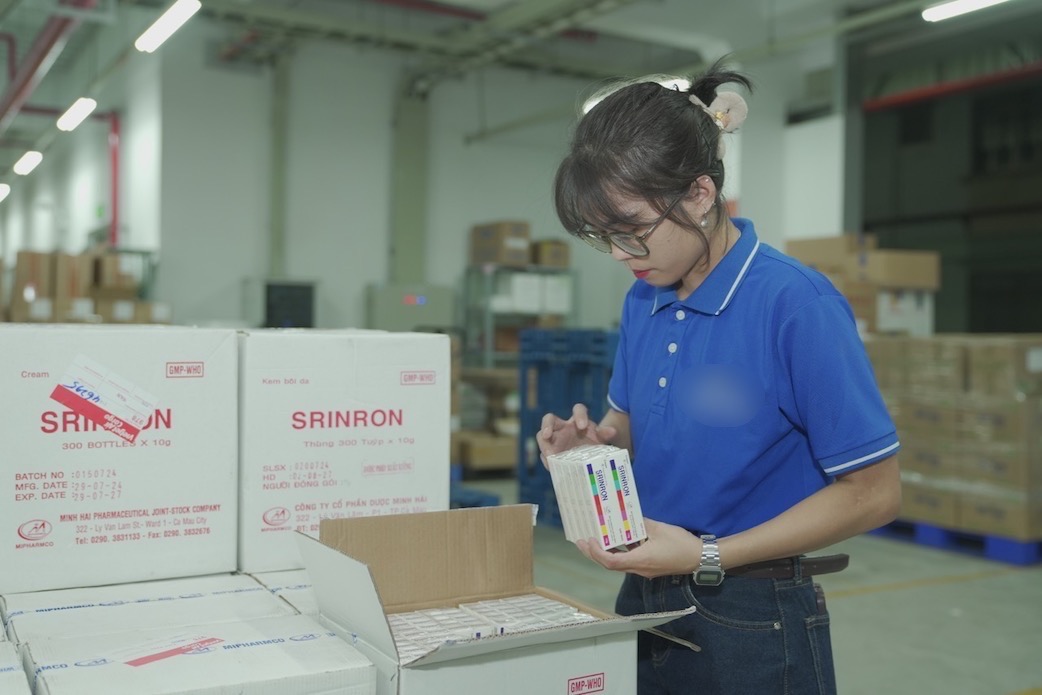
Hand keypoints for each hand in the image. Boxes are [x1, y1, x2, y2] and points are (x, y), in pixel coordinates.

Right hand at [535, 403, 617, 468]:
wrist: (586, 457)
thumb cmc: (592, 443)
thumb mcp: (599, 439)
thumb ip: (605, 434)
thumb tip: (612, 431)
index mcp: (578, 420)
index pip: (578, 410)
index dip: (579, 415)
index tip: (583, 426)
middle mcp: (562, 427)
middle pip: (549, 419)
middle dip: (546, 425)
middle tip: (548, 435)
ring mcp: (553, 439)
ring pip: (542, 436)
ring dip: (544, 445)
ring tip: (550, 455)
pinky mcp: (550, 452)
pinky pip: (544, 454)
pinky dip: (547, 460)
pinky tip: (552, 466)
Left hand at [574, 519, 700, 578]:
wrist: (700, 558)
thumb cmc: (680, 544)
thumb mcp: (659, 529)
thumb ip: (640, 523)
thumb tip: (627, 516)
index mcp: (640, 560)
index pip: (611, 562)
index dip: (596, 552)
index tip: (588, 541)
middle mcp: (639, 568)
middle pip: (610, 565)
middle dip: (593, 554)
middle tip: (580, 541)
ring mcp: (644, 569)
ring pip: (619, 564)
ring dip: (605, 554)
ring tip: (594, 540)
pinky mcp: (649, 567)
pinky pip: (629, 561)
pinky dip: (619, 552)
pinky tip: (616, 541)